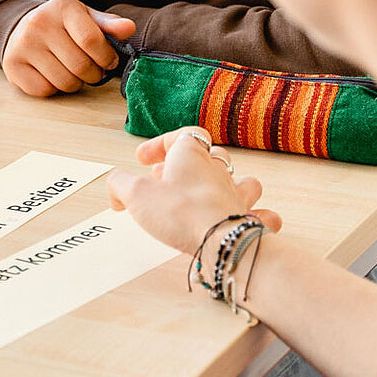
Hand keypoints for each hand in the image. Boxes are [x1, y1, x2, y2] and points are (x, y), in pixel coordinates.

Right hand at [2, 0, 135, 96]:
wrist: (21, 28)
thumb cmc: (62, 26)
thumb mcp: (86, 18)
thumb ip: (109, 25)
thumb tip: (129, 28)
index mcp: (63, 7)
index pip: (92, 41)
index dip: (106, 58)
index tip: (108, 61)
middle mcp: (39, 23)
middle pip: (80, 65)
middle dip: (93, 74)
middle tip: (92, 71)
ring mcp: (22, 44)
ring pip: (64, 82)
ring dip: (75, 83)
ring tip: (73, 72)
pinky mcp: (12, 65)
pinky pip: (45, 90)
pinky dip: (54, 89)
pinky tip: (53, 75)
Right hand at [109, 125, 283, 254]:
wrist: (218, 241)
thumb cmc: (179, 212)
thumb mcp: (135, 193)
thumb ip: (120, 184)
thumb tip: (115, 185)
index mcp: (192, 156)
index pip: (181, 135)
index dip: (160, 143)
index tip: (142, 159)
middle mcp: (218, 172)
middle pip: (211, 155)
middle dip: (188, 165)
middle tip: (167, 179)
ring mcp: (237, 196)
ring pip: (242, 180)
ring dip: (225, 184)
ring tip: (207, 196)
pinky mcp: (248, 221)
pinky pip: (261, 214)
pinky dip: (255, 216)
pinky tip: (245, 220)